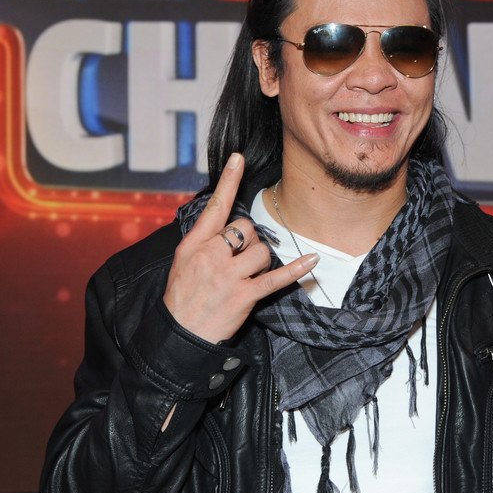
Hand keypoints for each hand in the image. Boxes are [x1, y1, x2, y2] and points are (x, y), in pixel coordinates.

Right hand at [162, 153, 318, 342]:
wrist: (179, 334)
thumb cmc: (183, 296)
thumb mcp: (183, 261)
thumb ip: (204, 240)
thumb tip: (229, 226)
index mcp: (195, 244)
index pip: (215, 207)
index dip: (228, 180)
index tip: (239, 158)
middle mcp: (211, 255)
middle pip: (246, 228)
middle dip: (249, 240)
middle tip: (239, 260)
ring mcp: (229, 275)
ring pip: (262, 251)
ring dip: (261, 261)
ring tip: (246, 276)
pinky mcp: (245, 295)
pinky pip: (276, 278)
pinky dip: (296, 270)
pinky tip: (312, 261)